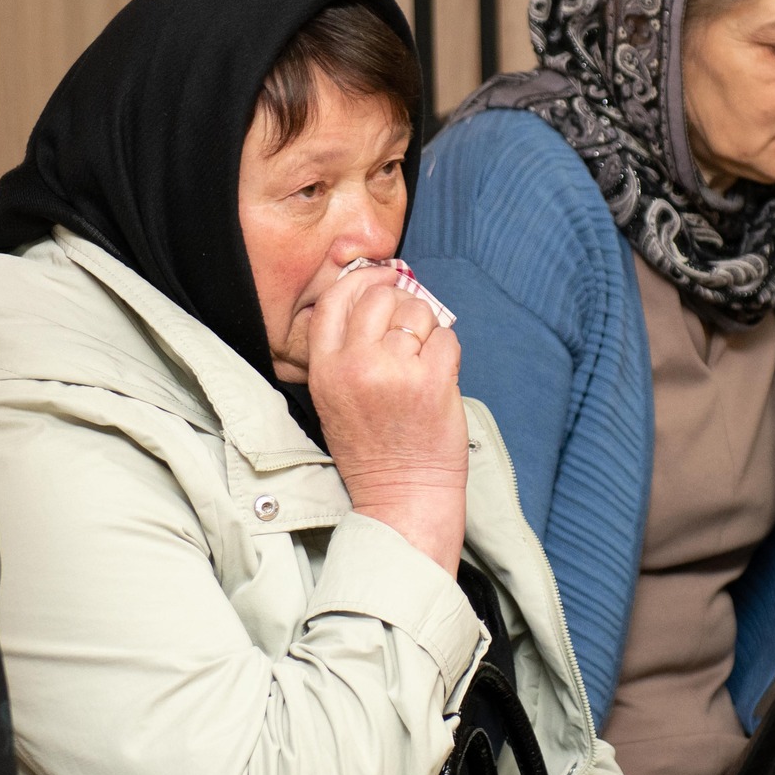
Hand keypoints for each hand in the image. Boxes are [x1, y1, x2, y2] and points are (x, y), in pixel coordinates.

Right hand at [308, 265, 467, 573]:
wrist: (401, 497)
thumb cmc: (374, 451)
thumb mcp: (335, 399)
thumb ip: (347, 351)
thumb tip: (380, 294)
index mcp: (325, 369)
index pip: (335, 299)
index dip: (363, 279)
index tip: (384, 278)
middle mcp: (355, 365)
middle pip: (380, 296)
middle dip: (402, 304)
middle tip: (411, 330)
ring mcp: (395, 372)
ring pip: (418, 313)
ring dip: (428, 330)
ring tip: (424, 363)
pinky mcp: (432, 382)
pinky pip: (447, 338)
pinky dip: (449, 352)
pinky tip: (440, 378)